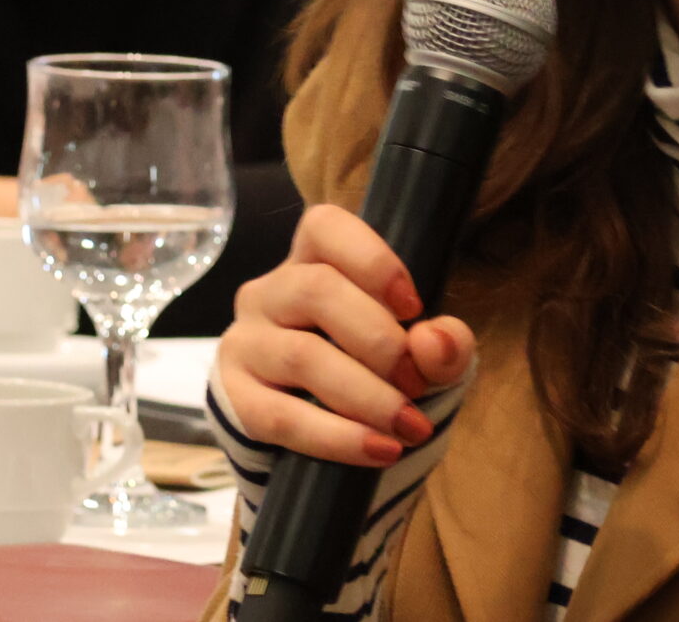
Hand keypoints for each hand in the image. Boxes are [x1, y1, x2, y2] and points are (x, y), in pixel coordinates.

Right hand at [217, 205, 473, 466]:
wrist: (326, 430)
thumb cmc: (377, 369)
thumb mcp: (422, 352)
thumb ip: (443, 343)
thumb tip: (435, 343)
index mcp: (313, 260)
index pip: (325, 227)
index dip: (372, 260)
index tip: (414, 306)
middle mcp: (269, 292)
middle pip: (316, 291)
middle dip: (381, 341)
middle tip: (418, 383)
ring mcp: (245, 342)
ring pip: (302, 357)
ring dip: (367, 396)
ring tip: (410, 426)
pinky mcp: (235, 398)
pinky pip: (281, 416)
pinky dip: (338, 438)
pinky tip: (381, 450)